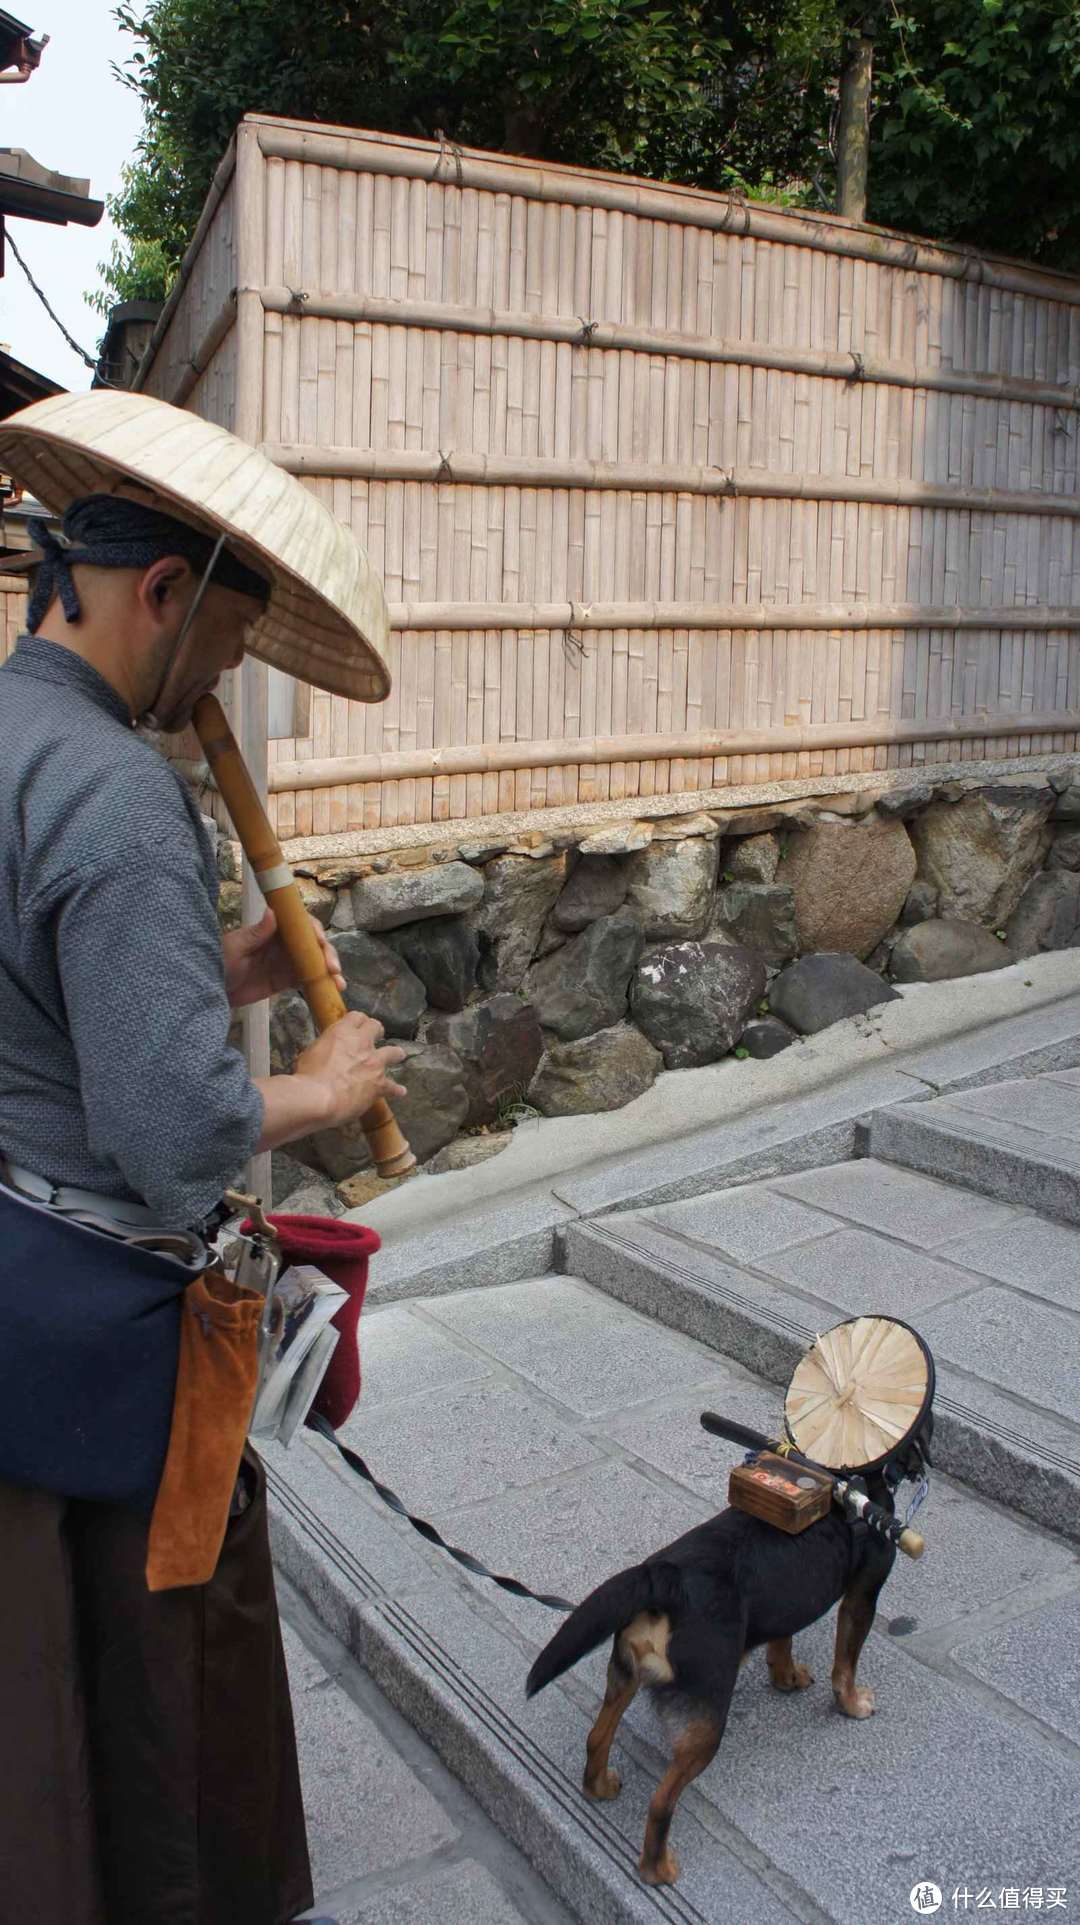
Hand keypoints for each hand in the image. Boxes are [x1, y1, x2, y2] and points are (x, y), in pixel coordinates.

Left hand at [223, 908, 345, 1008]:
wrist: (209, 988)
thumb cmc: (218, 961)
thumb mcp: (235, 946)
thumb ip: (256, 933)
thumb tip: (273, 912)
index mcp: (273, 930)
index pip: (299, 925)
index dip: (313, 931)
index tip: (319, 942)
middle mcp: (283, 944)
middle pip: (312, 945)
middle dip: (326, 954)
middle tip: (332, 968)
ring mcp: (285, 963)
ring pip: (313, 963)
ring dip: (328, 971)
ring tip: (338, 984)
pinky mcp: (284, 981)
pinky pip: (305, 981)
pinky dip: (319, 985)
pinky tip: (330, 992)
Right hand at [294, 1011, 406, 1127]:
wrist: (318, 1097)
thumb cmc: (307, 1077)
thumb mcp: (308, 1055)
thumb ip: (321, 1051)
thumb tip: (321, 1054)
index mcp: (342, 1033)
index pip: (356, 1017)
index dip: (359, 1021)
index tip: (358, 1025)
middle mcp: (361, 1043)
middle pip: (376, 1027)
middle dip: (377, 1031)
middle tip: (376, 1035)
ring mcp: (374, 1063)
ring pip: (394, 1052)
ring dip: (395, 1054)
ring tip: (398, 1055)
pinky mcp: (379, 1084)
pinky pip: (393, 1086)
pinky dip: (396, 1089)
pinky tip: (400, 1091)